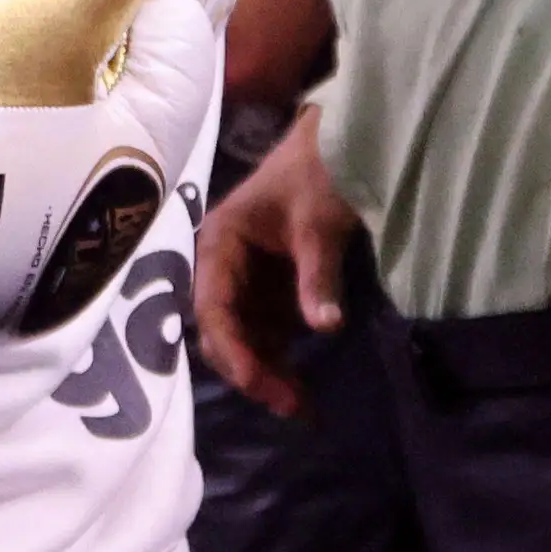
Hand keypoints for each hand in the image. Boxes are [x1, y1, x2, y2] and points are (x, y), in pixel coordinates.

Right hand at [194, 101, 360, 414]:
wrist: (337, 144)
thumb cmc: (317, 173)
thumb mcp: (318, 223)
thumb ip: (317, 276)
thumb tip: (325, 327)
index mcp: (218, 243)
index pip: (213, 307)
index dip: (231, 349)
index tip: (258, 383)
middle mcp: (222, 267)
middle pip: (221, 331)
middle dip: (249, 370)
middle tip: (290, 404)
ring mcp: (245, 282)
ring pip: (242, 340)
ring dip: (265, 373)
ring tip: (301, 407)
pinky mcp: (268, 290)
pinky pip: (265, 334)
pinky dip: (280, 361)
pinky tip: (302, 388)